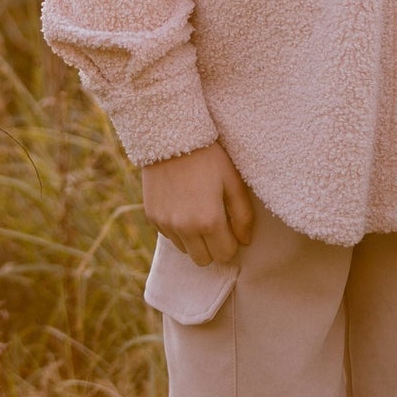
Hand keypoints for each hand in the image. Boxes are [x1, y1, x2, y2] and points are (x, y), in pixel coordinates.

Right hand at [141, 140, 254, 266]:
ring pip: (185, 250)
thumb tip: (244, 241)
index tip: (230, 227)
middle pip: (203, 260)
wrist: (171, 137)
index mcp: (209, 221)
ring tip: (197, 212)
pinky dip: (178, 228)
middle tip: (216, 224)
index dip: (231, 243)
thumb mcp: (233, 181)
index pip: (225, 254)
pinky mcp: (152, 217)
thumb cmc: (209, 157)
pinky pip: (169, 236)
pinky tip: (182, 205)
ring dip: (194, 239)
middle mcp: (185, 228)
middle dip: (213, 247)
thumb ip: (243, 215)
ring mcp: (166, 224)